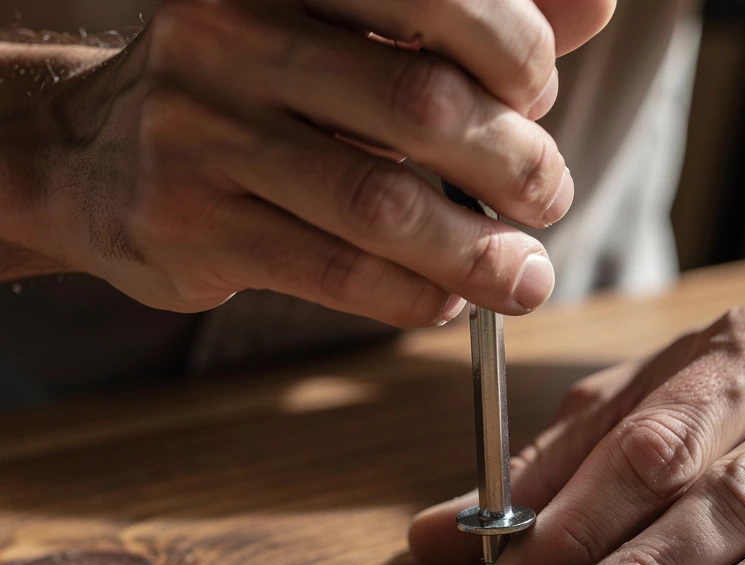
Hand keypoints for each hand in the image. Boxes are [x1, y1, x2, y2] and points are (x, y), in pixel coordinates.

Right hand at [14, 0, 611, 323]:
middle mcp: (234, 32)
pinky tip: (448, 302)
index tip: (534, 101)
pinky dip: (414, 296)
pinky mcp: (194, 226)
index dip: (515, 53)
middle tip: (548, 196)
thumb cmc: (258, 90)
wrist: (99, 156)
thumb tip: (593, 4)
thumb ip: (469, 19)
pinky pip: (337, 272)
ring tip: (523, 275)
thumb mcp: (352, 33)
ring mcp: (204, 132)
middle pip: (420, 104)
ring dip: (476, 253)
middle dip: (514, 163)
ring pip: (382, 205)